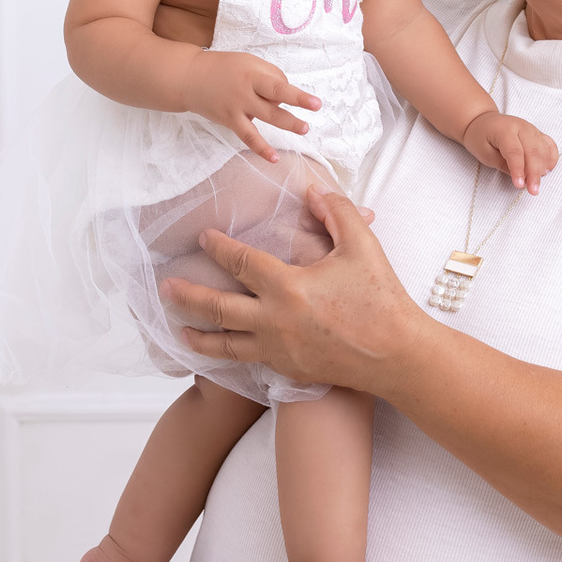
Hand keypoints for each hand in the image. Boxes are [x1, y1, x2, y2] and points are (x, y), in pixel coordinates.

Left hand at [160, 185, 428, 391]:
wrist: (397, 357)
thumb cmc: (380, 299)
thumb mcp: (362, 245)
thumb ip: (336, 211)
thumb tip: (313, 190)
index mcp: (289, 288)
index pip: (241, 263)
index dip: (219, 248)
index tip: (203, 237)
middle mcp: (275, 322)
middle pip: (218, 309)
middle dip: (189, 296)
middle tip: (165, 288)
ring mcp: (279, 351)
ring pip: (226, 345)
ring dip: (200, 335)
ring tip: (177, 329)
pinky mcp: (288, 370)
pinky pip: (247, 362)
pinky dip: (227, 356)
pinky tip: (220, 352)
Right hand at [184, 49, 321, 164]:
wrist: (190, 78)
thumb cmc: (224, 67)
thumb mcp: (248, 62)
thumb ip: (270, 75)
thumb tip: (286, 96)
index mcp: (252, 74)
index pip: (278, 86)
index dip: (297, 96)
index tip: (316, 103)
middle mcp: (245, 92)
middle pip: (273, 104)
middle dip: (294, 113)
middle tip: (311, 121)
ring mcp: (236, 108)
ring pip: (264, 120)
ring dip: (285, 126)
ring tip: (303, 129)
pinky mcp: (230, 121)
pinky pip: (248, 137)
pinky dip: (260, 148)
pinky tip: (273, 158)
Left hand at [463, 112, 557, 194]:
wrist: (484, 121)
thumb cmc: (481, 138)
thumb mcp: (484, 153)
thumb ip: (502, 164)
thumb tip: (522, 178)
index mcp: (505, 130)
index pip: (514, 152)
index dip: (518, 169)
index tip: (520, 185)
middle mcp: (521, 127)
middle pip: (532, 151)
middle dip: (534, 173)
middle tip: (533, 191)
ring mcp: (531, 129)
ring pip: (543, 149)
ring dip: (542, 168)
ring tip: (536, 184)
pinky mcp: (537, 133)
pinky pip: (550, 145)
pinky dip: (551, 158)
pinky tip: (547, 170)